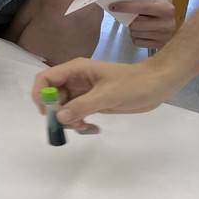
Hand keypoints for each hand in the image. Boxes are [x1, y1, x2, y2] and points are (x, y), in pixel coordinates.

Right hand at [31, 58, 169, 124]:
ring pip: (63, 107)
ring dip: (69, 120)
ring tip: (85, 127)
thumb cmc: (133, 84)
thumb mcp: (108, 95)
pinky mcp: (92, 102)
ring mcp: (83, 91)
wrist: (158, 85)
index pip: (45, 78)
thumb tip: (59, 117)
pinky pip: (76, 113)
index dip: (40, 94)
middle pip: (52, 95)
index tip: (47, 112)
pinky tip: (93, 128)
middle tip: (69, 125)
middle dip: (56, 112)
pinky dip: (80, 122)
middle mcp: (75, 80)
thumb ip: (82, 105)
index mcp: (75, 70)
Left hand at [115, 0, 175, 48]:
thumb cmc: (154, 5)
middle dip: (129, 20)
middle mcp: (168, 24)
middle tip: (128, 17)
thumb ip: (136, 2)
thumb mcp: (150, 0)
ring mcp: (165, 37)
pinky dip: (135, 37)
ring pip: (135, 33)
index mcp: (167, 9)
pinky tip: (140, 31)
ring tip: (138, 23)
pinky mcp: (160, 45)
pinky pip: (137, 42)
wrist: (167, 15)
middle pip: (136, 24)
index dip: (126, 7)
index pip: (143, 7)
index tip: (113, 6)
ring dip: (132, 28)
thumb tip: (116, 7)